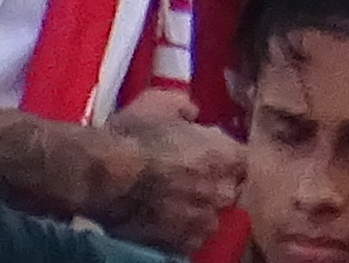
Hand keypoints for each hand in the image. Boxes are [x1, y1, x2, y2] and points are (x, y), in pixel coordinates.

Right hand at [101, 107, 246, 249]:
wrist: (106, 177)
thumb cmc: (135, 136)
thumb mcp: (162, 103)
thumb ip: (186, 108)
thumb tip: (193, 114)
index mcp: (228, 155)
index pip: (242, 160)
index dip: (225, 159)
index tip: (209, 159)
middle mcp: (223, 190)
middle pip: (229, 190)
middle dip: (213, 185)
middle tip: (188, 182)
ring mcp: (204, 221)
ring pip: (211, 217)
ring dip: (198, 211)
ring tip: (173, 204)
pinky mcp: (182, 245)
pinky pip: (191, 240)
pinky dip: (181, 232)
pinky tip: (164, 221)